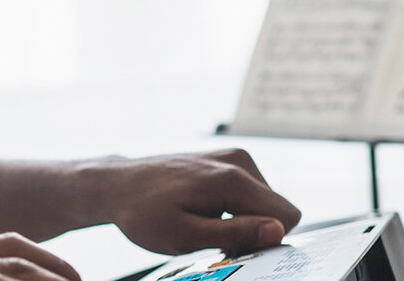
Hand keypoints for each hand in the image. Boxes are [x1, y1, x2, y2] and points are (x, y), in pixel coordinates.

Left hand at [95, 149, 300, 255]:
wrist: (116, 185)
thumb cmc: (143, 213)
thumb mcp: (185, 235)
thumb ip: (234, 234)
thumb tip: (277, 231)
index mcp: (233, 178)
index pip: (287, 216)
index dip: (265, 240)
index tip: (231, 246)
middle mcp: (238, 160)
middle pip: (277, 208)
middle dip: (253, 230)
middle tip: (212, 238)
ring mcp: (232, 157)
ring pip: (264, 202)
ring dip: (242, 221)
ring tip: (203, 223)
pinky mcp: (226, 159)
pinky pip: (250, 192)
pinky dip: (233, 208)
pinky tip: (202, 210)